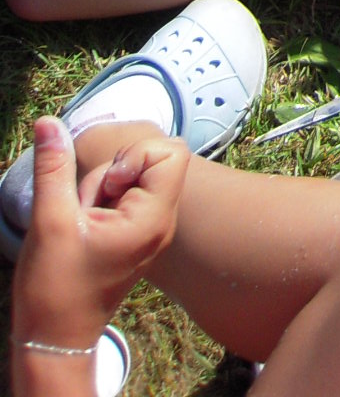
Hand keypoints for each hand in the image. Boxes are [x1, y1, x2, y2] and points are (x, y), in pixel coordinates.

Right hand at [12, 119, 188, 353]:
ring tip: (84, 219)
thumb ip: (53, 167)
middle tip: (92, 202)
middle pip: (156, 158)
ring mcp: (150, 227)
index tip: (109, 186)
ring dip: (105, 185)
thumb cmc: (55, 288)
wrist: (54, 337)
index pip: (171, 153)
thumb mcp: (50, 222)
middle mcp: (161, 221)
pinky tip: (86, 224)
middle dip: (117, 168)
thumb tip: (48, 121)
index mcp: (152, 219)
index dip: (136, 156)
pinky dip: (105, 198)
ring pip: (138, 175)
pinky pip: (129, 194)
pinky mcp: (136, 232)